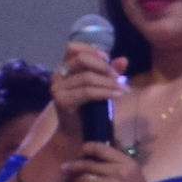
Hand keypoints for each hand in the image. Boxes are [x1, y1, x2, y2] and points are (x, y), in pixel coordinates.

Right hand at [47, 38, 119, 155]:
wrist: (80, 133)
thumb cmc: (92, 109)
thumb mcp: (104, 86)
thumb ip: (111, 72)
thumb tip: (123, 59)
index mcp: (65, 68)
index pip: (71, 48)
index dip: (90, 49)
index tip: (108, 57)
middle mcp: (57, 76)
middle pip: (81, 59)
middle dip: (104, 66)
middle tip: (119, 77)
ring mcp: (57, 88)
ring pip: (87, 77)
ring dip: (109, 82)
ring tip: (123, 88)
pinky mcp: (61, 101)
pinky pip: (87, 92)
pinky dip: (105, 92)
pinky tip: (117, 95)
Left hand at [60, 143, 170, 181]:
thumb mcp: (135, 177)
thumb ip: (118, 168)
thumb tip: (92, 163)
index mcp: (128, 164)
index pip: (102, 149)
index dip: (87, 148)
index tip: (80, 151)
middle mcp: (119, 172)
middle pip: (87, 164)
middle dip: (72, 166)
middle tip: (64, 169)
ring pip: (82, 180)